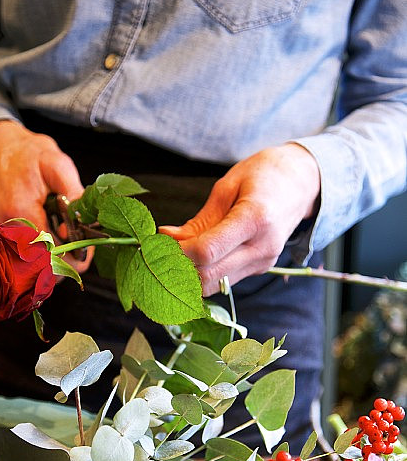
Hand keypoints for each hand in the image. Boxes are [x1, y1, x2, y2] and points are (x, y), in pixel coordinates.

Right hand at [0, 120, 92, 274]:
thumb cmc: (25, 155)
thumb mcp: (57, 164)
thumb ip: (73, 194)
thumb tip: (80, 226)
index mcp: (20, 212)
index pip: (51, 256)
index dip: (74, 258)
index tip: (86, 250)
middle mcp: (2, 231)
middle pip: (39, 271)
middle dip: (63, 263)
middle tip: (74, 245)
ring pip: (28, 272)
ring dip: (48, 262)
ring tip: (55, 238)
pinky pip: (16, 264)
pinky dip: (33, 258)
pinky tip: (41, 239)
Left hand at [159, 144, 319, 295]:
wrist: (301, 182)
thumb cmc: (263, 175)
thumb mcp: (227, 187)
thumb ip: (199, 220)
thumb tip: (167, 238)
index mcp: (255, 219)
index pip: (207, 251)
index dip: (177, 253)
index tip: (159, 243)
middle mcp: (262, 247)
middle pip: (208, 276)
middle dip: (177, 269)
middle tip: (159, 252)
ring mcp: (263, 262)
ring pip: (214, 285)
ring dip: (188, 275)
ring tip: (174, 255)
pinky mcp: (260, 269)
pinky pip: (223, 280)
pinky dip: (203, 273)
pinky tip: (193, 257)